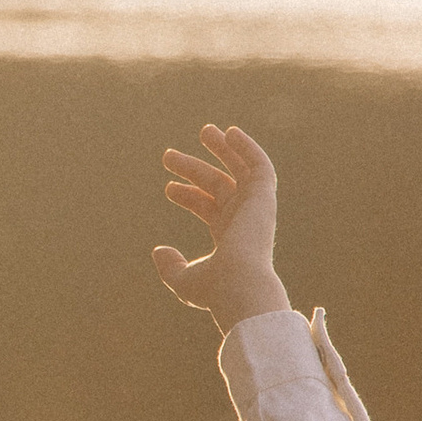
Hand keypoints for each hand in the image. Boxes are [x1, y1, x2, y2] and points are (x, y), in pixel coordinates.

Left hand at [153, 124, 292, 334]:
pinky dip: (248, 148)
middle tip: (167, 155)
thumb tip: (158, 250)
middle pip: (218, 185)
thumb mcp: (184, 281)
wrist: (240, 286)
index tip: (167, 187)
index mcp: (230, 237)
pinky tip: (230, 132)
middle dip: (193, 168)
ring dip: (224, 150)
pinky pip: (260, 166)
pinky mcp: (263, 198)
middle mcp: (244, 220)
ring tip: (204, 130)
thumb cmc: (214, 290)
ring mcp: (255, 208)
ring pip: (240, 170)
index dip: (188, 195)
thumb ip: (170, 267)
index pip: (208, 207)